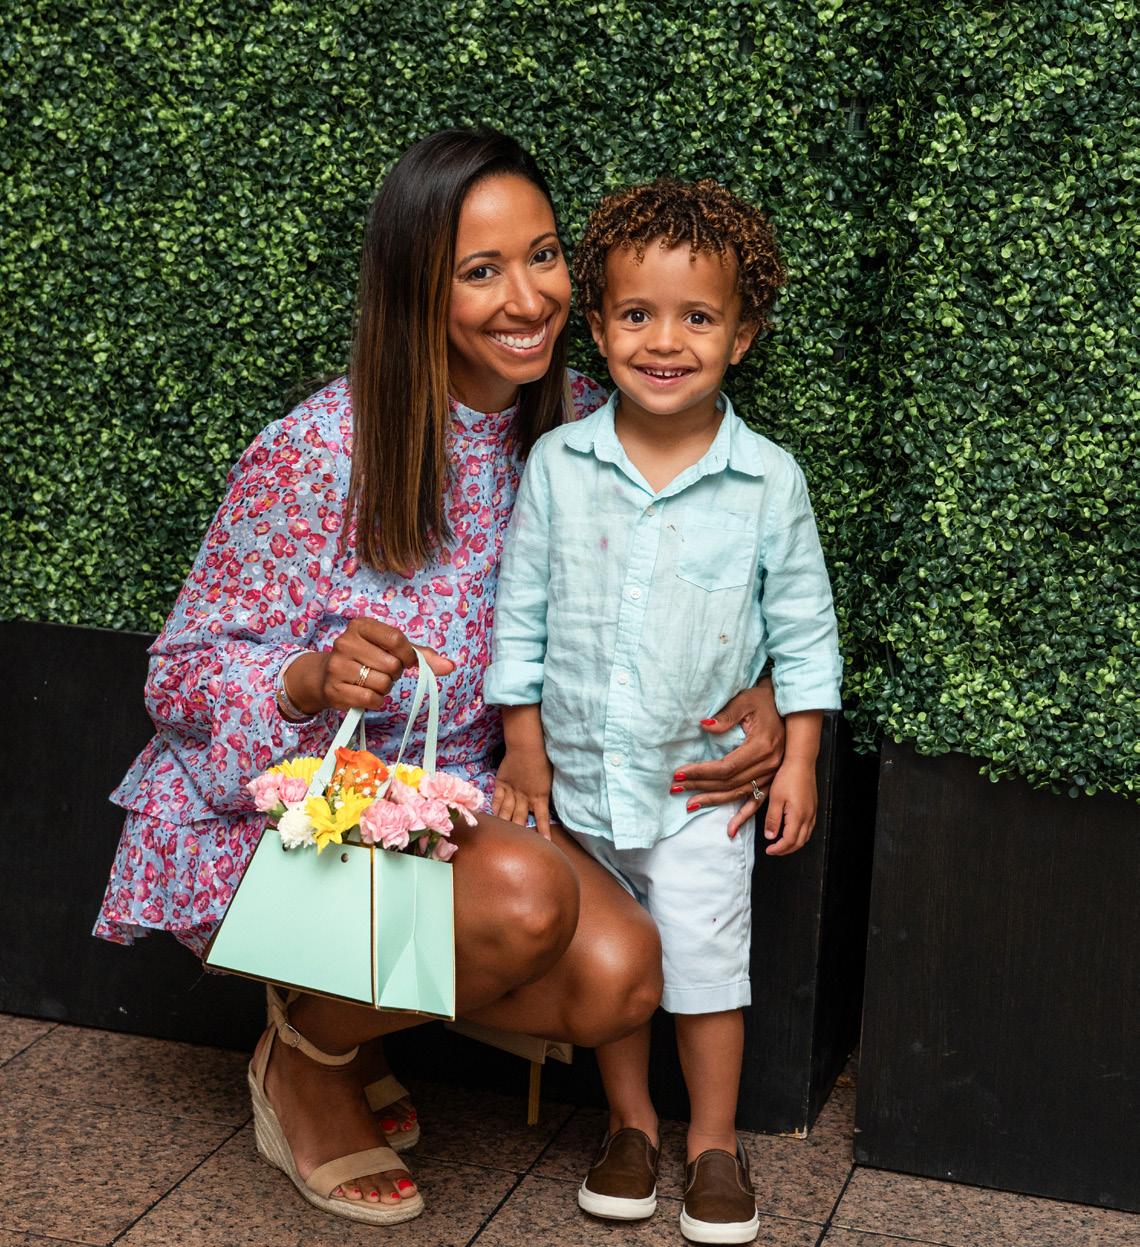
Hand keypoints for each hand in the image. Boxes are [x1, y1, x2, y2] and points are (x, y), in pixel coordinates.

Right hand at [284, 619, 454, 714]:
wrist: (326, 676)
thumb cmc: (366, 658)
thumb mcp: (389, 649)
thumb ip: (420, 655)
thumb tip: (451, 666)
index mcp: (360, 626)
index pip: (396, 639)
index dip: (408, 655)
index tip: (407, 661)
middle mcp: (345, 642)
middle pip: (392, 665)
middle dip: (394, 674)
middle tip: (382, 671)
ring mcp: (338, 666)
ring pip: (382, 684)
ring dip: (384, 688)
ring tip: (371, 681)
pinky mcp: (334, 689)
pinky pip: (371, 699)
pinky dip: (375, 701)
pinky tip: (365, 694)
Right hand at [493, 747, 553, 839]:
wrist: (525, 746)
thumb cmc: (542, 759)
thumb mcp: (550, 778)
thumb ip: (546, 793)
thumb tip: (546, 802)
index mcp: (540, 796)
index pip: (542, 818)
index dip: (543, 830)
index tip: (545, 842)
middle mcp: (524, 797)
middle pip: (520, 818)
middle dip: (519, 832)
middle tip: (517, 845)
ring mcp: (511, 791)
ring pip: (506, 812)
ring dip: (505, 823)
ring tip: (501, 837)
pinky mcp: (501, 784)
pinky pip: (497, 799)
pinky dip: (495, 808)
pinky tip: (493, 816)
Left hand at [671, 680, 784, 837]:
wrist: (789, 708)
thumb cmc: (764, 702)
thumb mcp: (745, 701)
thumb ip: (726, 715)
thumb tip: (705, 726)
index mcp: (762, 746)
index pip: (726, 767)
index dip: (702, 772)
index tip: (680, 773)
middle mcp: (769, 765)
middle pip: (729, 782)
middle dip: (700, 786)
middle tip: (676, 788)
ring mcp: (772, 775)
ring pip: (739, 794)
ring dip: (714, 800)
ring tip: (690, 804)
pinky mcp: (773, 781)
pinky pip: (757, 802)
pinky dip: (744, 817)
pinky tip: (730, 830)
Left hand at [762, 758, 816, 855]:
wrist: (801, 762)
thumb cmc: (788, 777)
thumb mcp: (775, 799)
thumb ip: (772, 820)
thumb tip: (770, 836)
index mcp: (798, 816)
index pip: (789, 841)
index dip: (778, 849)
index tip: (769, 850)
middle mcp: (808, 816)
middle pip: (799, 842)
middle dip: (786, 850)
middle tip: (773, 850)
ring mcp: (812, 812)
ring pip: (806, 836)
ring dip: (794, 843)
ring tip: (781, 844)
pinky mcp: (813, 807)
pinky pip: (809, 828)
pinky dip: (800, 835)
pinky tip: (792, 831)